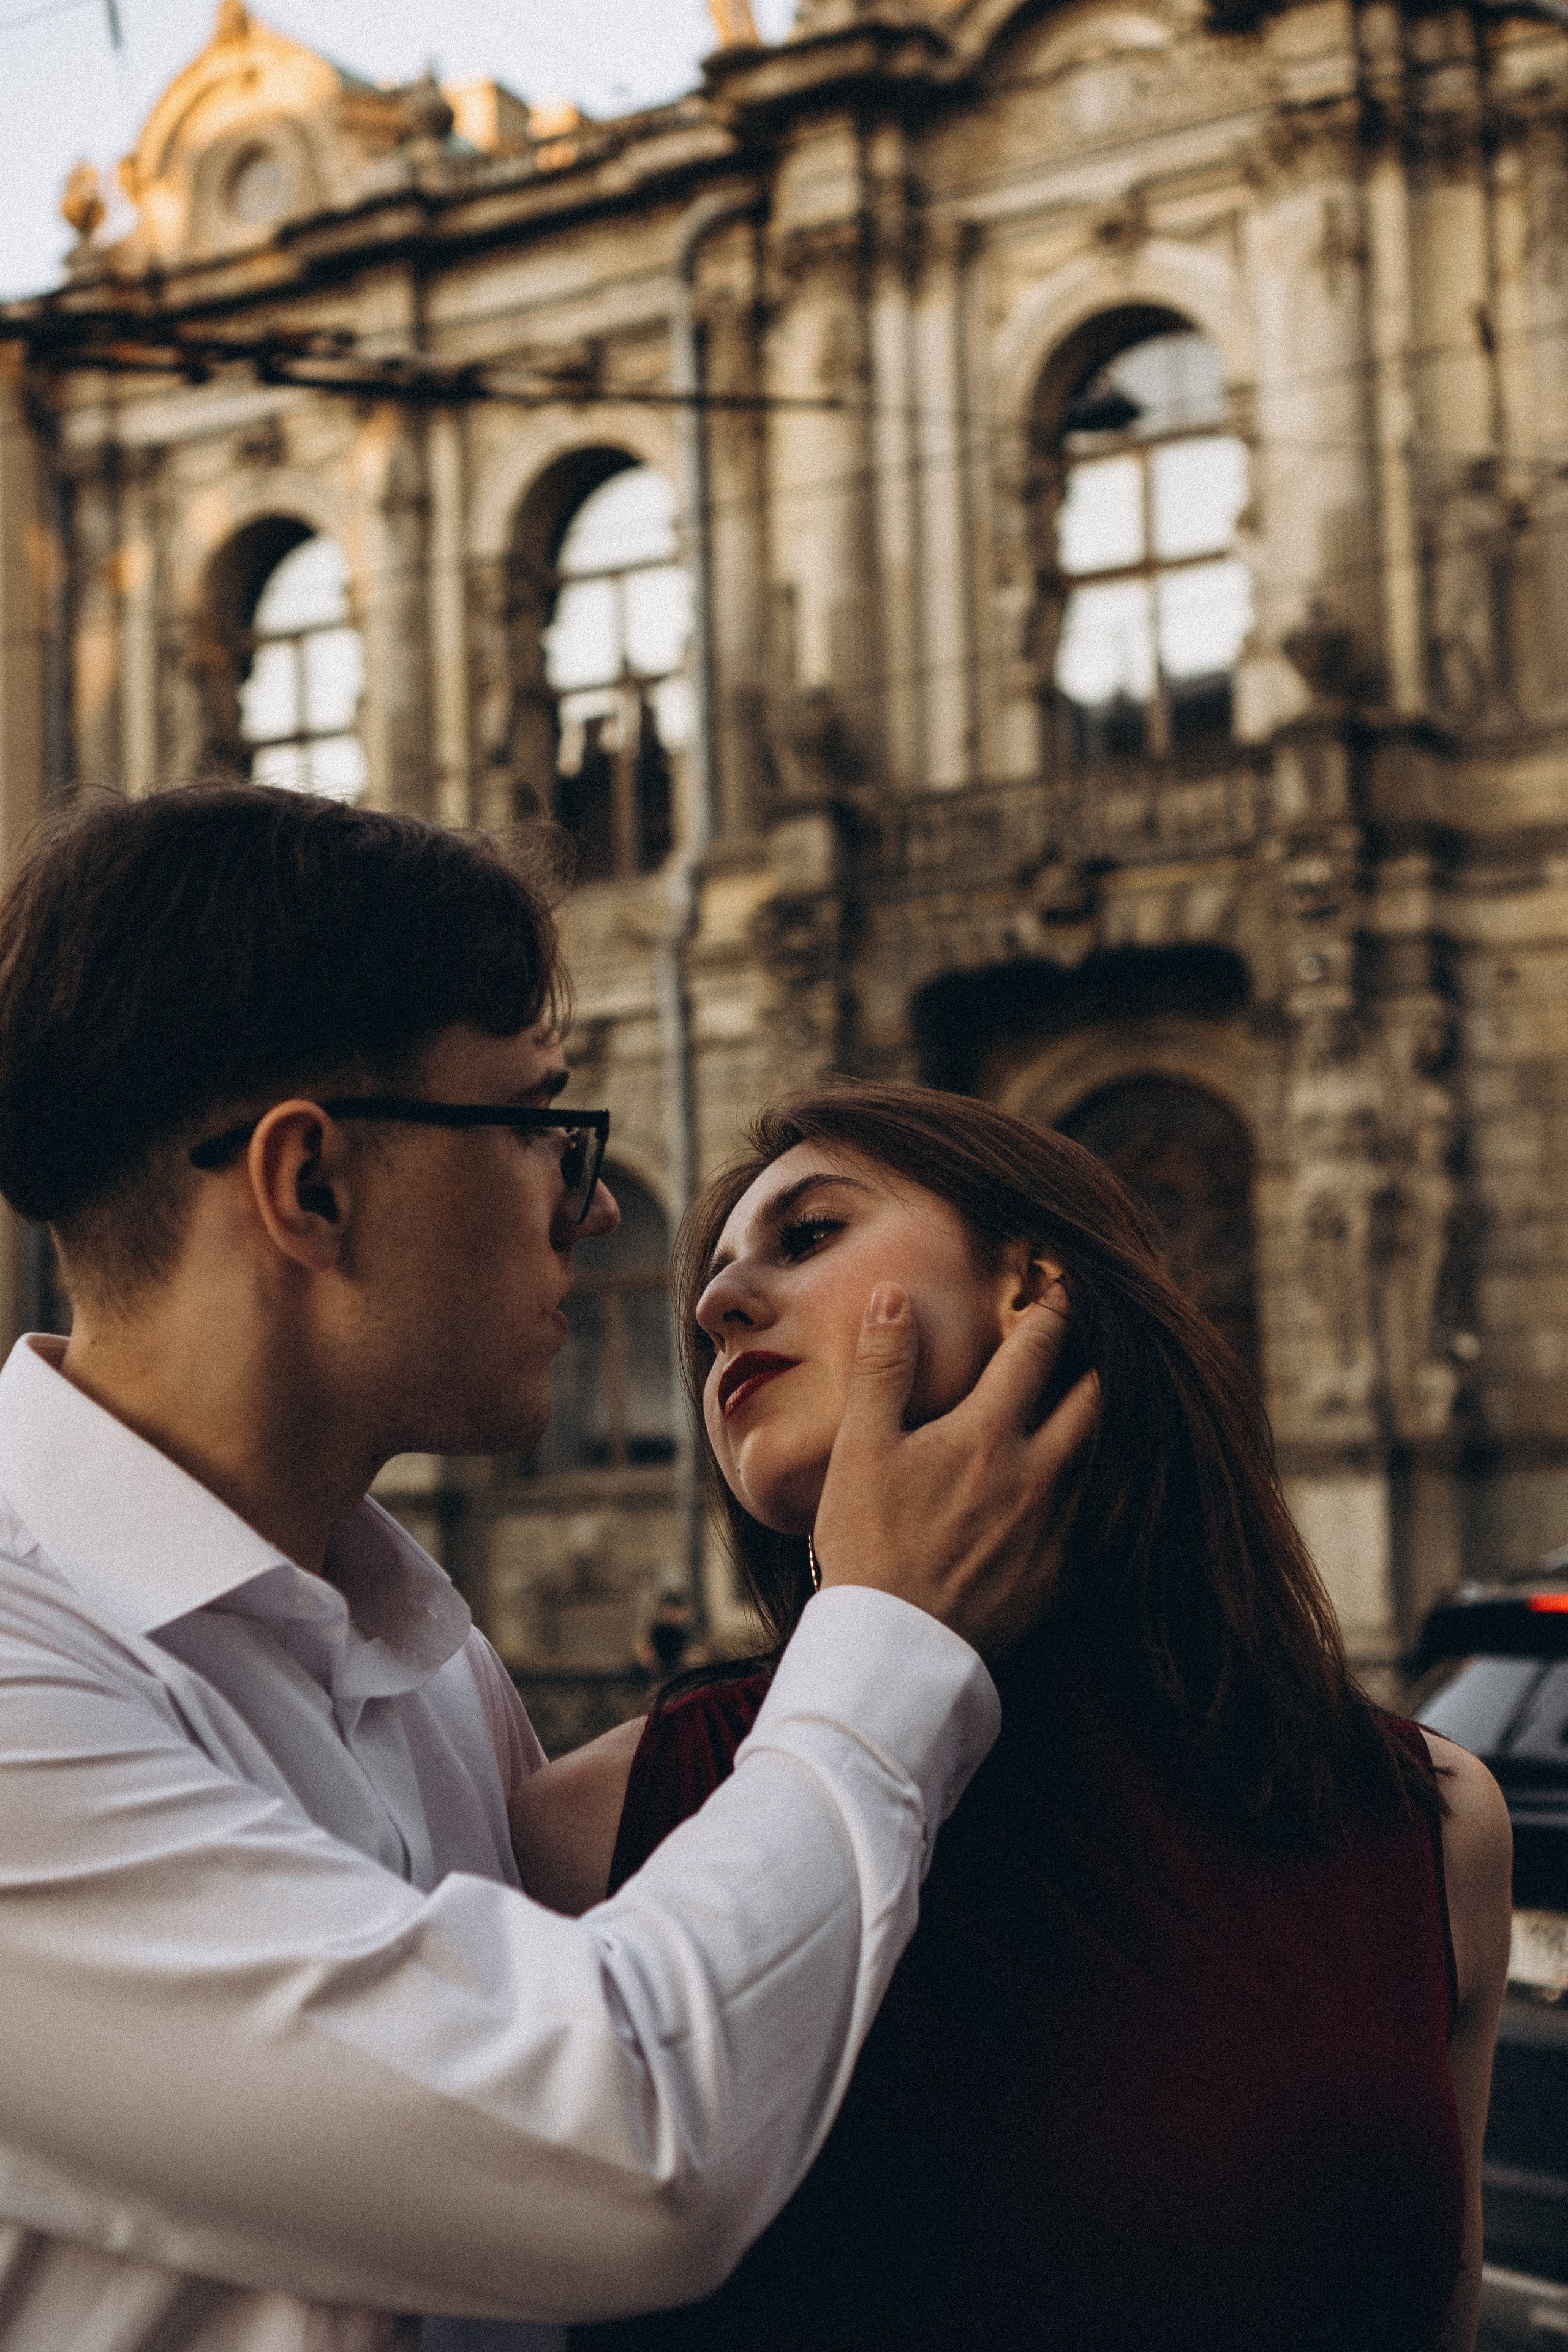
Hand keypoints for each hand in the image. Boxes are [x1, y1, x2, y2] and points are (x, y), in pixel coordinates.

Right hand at [811, 1281, 1097, 1660]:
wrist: (895, 1645)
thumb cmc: (870, 1543)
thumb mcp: (861, 1446)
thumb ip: (882, 1366)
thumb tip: (893, 1296)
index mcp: (990, 1433)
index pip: (1038, 1351)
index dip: (1055, 1310)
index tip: (1066, 1285)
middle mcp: (1039, 1473)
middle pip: (1095, 1399)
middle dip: (1101, 1362)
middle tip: (1104, 1340)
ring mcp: (1057, 1527)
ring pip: (1104, 1457)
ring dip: (1104, 1425)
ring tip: (1101, 1405)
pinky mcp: (1063, 1574)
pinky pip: (1099, 1518)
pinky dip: (1101, 1490)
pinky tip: (1089, 1488)